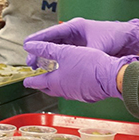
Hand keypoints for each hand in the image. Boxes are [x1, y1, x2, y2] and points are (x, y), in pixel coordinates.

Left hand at [23, 41, 138, 102]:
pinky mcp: (87, 94)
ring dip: (57, 82)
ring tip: (57, 74)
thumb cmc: (90, 65)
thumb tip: (30, 46)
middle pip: (48, 88)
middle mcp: (64, 91)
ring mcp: (76, 94)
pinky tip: (75, 76)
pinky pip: (74, 89)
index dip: (30, 80)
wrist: (112, 77)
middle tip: (40, 77)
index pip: (37, 83)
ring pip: (62, 88)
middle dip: (43, 82)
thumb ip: (45, 49)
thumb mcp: (64, 52)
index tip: (26, 80)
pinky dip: (70, 83)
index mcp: (55, 83)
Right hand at [25, 17, 138, 67]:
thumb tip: (78, 62)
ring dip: (48, 59)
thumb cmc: (116, 35)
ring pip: (58, 51)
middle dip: (40, 52)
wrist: (131, 40)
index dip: (38, 39)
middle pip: (52, 43)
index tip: (27, 45)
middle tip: (30, 62)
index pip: (52, 32)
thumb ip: (87, 53)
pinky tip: (53, 71)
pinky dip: (58, 63)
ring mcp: (78, 43)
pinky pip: (67, 57)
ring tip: (38, 68)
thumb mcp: (99, 44)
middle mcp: (75, 34)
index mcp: (76, 27)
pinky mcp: (83, 52)